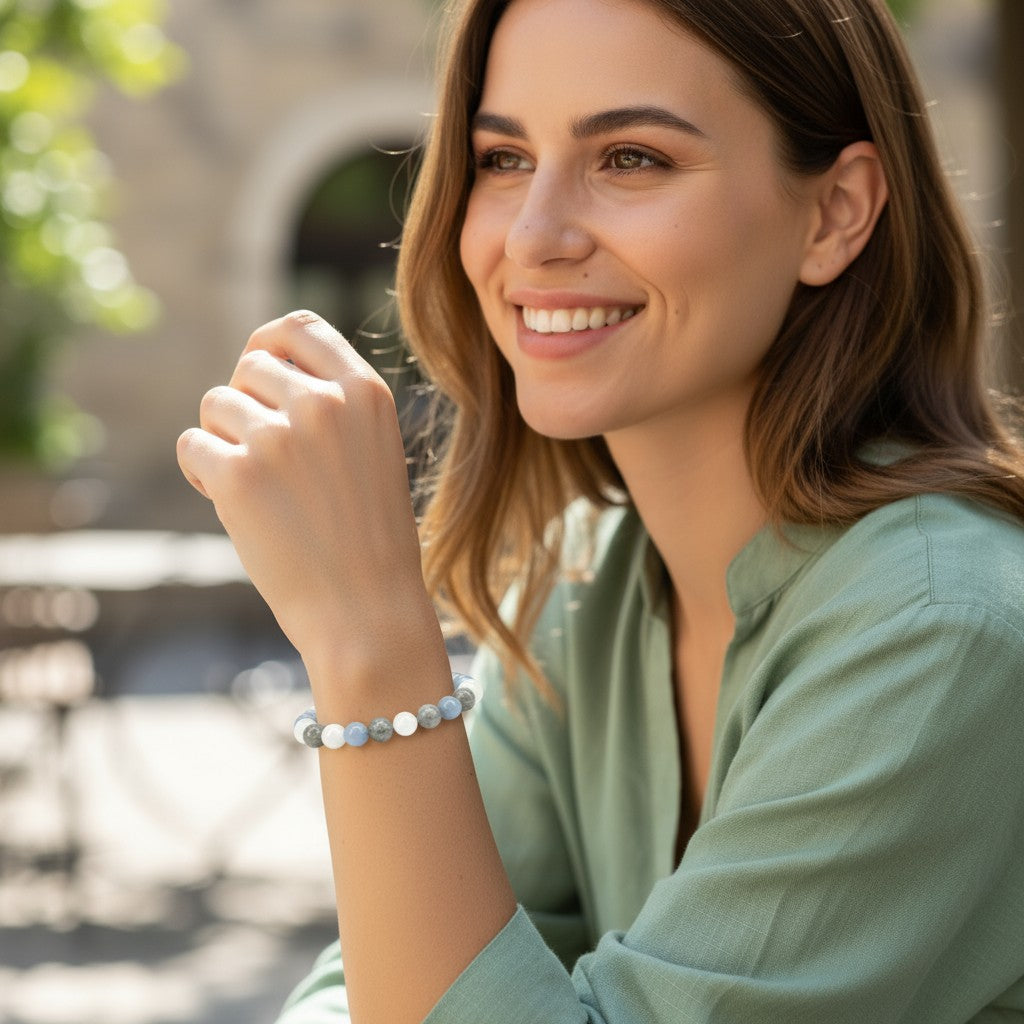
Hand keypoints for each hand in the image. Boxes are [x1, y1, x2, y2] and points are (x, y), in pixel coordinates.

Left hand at [177, 311, 435, 683]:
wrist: (369, 613)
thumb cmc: (371, 540)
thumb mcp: (374, 453)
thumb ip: (332, 406)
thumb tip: (258, 367)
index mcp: (367, 393)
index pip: (298, 328)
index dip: (268, 345)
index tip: (259, 376)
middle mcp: (325, 404)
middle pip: (249, 367)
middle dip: (246, 406)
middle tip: (263, 458)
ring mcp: (280, 437)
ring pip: (216, 405)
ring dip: (223, 442)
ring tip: (255, 488)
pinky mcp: (239, 476)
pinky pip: (191, 445)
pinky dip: (199, 473)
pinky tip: (229, 504)